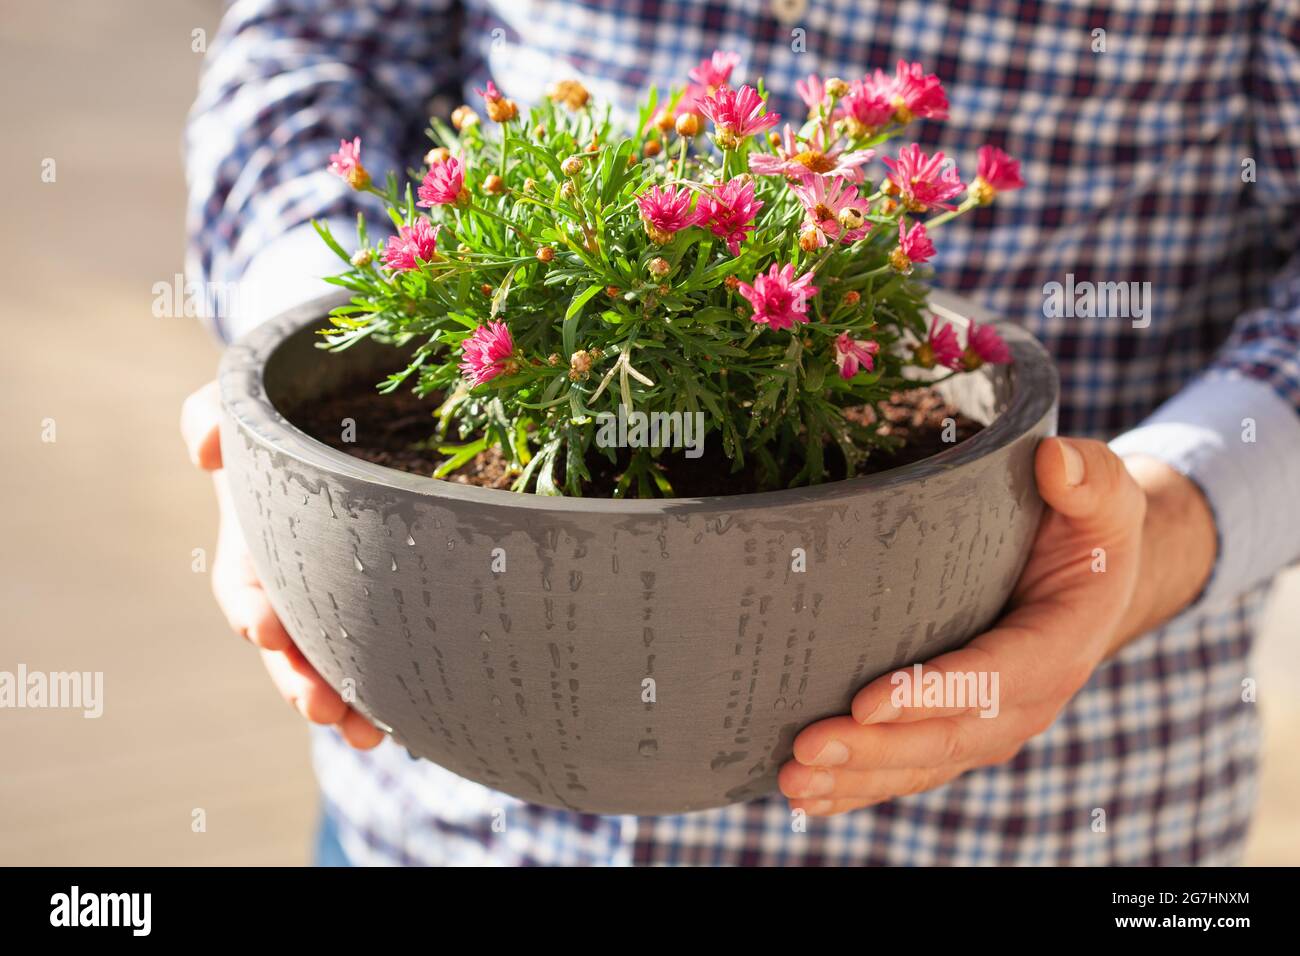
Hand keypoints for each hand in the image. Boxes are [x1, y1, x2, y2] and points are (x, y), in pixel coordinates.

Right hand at [181, 382, 383, 748]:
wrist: (356, 409)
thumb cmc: (293, 408)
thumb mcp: (248, 400)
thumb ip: (214, 412)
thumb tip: (206, 448)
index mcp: (257, 540)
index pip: (244, 585)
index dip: (251, 608)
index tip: (266, 628)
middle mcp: (294, 579)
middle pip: (291, 644)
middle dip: (301, 680)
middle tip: (322, 709)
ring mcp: (340, 596)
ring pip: (338, 662)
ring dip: (348, 702)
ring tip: (371, 736)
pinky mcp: (389, 601)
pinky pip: (386, 649)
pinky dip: (395, 686)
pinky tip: (415, 719)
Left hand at [780, 436, 1216, 816]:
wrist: (1092, 578)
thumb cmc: (1088, 529)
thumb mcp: (1105, 495)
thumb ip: (1089, 478)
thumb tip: (1054, 460)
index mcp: (1061, 644)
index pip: (996, 676)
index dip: (935, 692)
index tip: (869, 701)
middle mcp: (1027, 700)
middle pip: (949, 738)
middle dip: (877, 749)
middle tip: (808, 748)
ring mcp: (992, 726)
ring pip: (924, 765)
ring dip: (857, 779)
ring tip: (793, 782)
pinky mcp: (959, 734)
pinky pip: (911, 770)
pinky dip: (860, 788)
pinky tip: (808, 796)